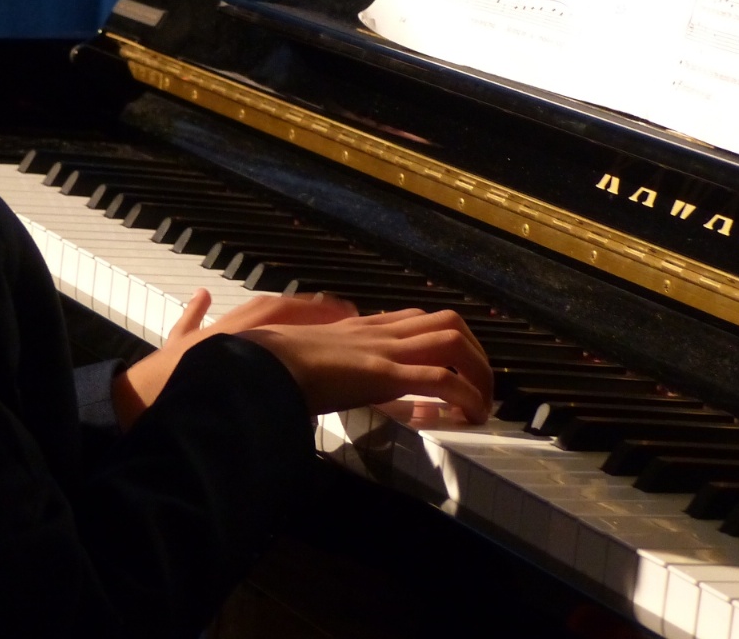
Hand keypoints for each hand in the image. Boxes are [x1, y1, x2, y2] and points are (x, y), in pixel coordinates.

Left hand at [111, 290, 356, 428]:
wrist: (132, 411)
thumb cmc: (185, 414)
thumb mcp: (243, 420)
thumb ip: (277, 428)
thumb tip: (310, 437)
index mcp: (250, 350)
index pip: (296, 323)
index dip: (326, 318)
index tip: (354, 319)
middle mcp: (229, 335)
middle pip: (275, 311)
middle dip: (308, 309)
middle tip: (338, 310)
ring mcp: (201, 338)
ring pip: (242, 314)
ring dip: (269, 309)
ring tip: (296, 303)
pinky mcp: (174, 348)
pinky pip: (188, 322)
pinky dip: (196, 309)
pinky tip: (202, 294)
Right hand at [240, 307, 491, 422]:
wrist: (257, 365)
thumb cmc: (268, 364)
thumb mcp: (297, 359)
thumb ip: (314, 363)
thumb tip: (317, 378)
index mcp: (358, 330)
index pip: (414, 320)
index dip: (442, 341)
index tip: (452, 370)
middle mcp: (376, 332)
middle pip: (446, 321)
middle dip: (475, 353)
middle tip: (479, 389)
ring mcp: (382, 350)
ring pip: (452, 341)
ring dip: (479, 373)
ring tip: (481, 407)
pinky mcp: (383, 373)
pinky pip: (440, 379)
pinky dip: (466, 396)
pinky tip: (469, 417)